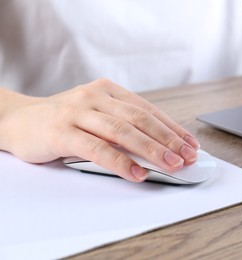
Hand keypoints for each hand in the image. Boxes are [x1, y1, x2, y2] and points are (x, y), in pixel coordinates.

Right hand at [0, 79, 199, 181]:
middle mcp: (96, 97)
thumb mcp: (96, 114)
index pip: (148, 110)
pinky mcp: (62, 132)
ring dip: (151, 150)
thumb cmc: (63, 120)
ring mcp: (78, 112)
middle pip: (140, 119)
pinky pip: (97, 148)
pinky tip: (137, 173)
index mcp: (108, 90)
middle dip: (168, 139)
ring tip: (171, 165)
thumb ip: (122, 124)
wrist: (17, 119)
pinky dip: (120, 162)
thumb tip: (158, 145)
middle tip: (188, 155)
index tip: (190, 143)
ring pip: (123, 131)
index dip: (172, 127)